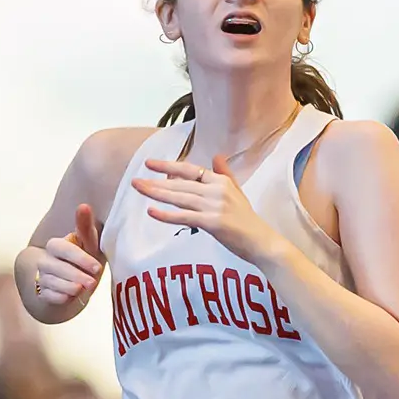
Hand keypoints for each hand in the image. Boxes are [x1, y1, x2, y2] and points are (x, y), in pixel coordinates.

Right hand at [33, 204, 104, 308]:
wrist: (76, 287)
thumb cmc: (85, 262)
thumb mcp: (89, 246)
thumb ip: (85, 227)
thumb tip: (83, 205)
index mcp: (57, 246)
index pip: (61, 248)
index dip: (79, 258)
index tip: (97, 267)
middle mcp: (46, 260)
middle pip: (55, 267)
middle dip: (75, 274)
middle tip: (93, 282)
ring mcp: (43, 278)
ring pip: (51, 282)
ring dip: (69, 287)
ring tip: (83, 288)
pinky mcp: (43, 294)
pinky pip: (49, 296)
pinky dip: (61, 298)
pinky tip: (71, 297)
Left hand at [134, 154, 280, 266]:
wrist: (263, 243)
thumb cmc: (248, 221)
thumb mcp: (238, 193)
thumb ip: (225, 174)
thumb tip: (217, 156)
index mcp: (221, 181)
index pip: (190, 170)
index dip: (168, 166)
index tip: (150, 164)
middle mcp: (217, 190)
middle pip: (180, 183)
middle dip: (156, 182)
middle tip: (135, 181)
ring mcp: (215, 206)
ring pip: (180, 197)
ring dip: (157, 194)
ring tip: (139, 190)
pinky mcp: (213, 223)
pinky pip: (185, 217)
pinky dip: (167, 215)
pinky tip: (152, 212)